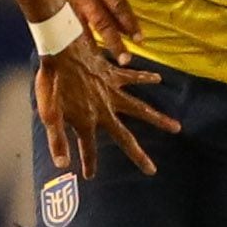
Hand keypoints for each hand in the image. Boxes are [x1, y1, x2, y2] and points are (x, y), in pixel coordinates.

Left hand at [35, 37, 175, 180]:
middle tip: (152, 170)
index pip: (88, 148)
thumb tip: (62, 164)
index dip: (88, 163)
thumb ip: (56, 139)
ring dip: (158, 119)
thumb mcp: (48, 112)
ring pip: (140, 108)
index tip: (90, 176)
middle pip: (125, 137)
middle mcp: (104, 109)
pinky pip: (133, 77)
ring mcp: (112, 92)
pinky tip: (159, 79)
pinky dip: (146, 77)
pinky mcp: (114, 74)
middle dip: (137, 155)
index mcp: (86, 120)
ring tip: (177, 127)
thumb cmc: (51, 81)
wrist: (60, 49)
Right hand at [41, 0, 142, 49]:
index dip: (129, 22)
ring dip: (96, 46)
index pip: (117, 4)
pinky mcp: (51, 6)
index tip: (138, 38)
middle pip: (102, 20)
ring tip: (105, 59)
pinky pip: (67, 28)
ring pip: (83, 29)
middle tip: (126, 58)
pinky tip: (83, 51)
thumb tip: (122, 20)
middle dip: (115, 41)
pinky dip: (77, 40)